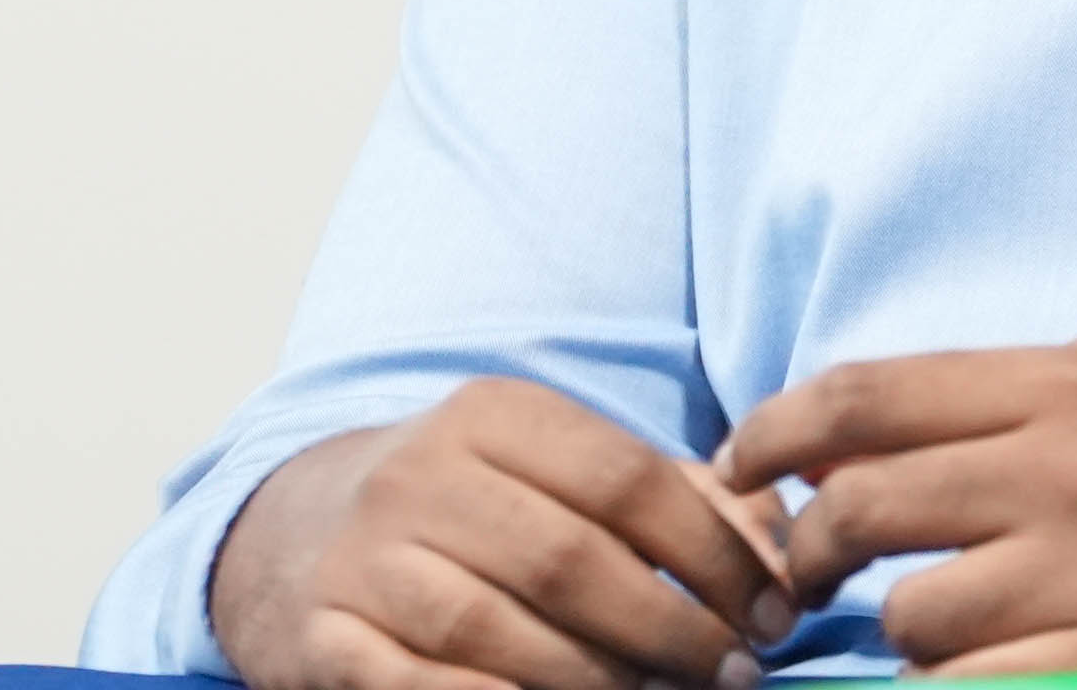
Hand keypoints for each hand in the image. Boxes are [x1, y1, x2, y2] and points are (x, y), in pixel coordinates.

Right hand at [213, 378, 793, 689]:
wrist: (297, 536)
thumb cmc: (472, 508)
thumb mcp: (556, 471)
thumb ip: (673, 497)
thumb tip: (780, 549)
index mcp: (493, 415)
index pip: (630, 481)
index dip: (715, 555)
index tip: (772, 613)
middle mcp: (419, 477)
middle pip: (572, 561)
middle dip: (673, 631)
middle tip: (735, 674)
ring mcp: (365, 562)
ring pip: (505, 635)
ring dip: (604, 684)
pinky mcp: (325, 643)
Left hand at [715, 328, 1076, 674]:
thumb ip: (1027, 393)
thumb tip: (887, 419)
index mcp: (1069, 388)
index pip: (866, 397)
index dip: (773, 435)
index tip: (736, 467)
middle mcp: (1069, 474)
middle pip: (860, 513)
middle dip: (807, 557)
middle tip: (799, 588)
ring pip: (911, 627)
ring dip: (910, 644)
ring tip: (957, 638)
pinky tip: (991, 677)